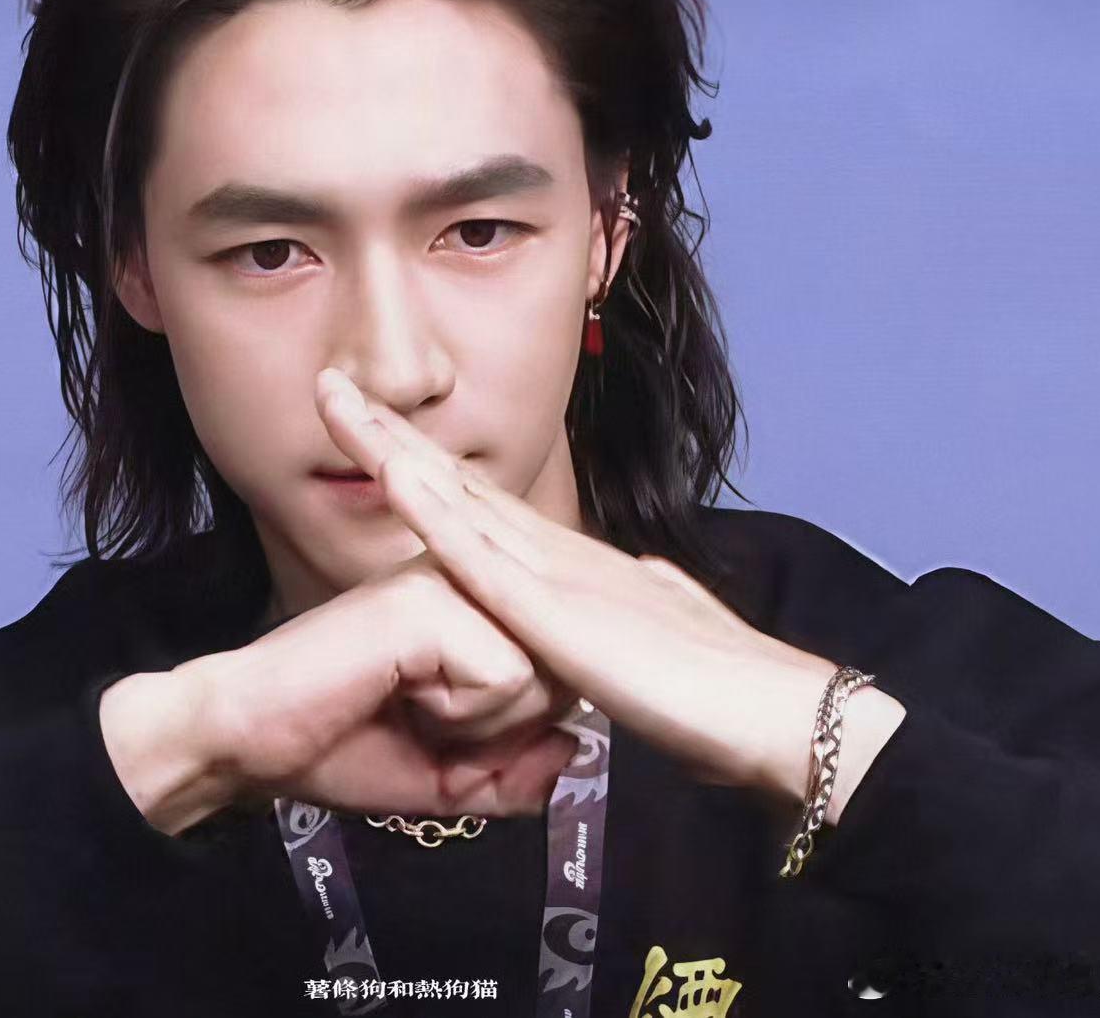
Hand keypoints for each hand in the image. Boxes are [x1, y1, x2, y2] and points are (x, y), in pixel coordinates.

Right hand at [189, 551, 583, 819]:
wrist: (246, 743)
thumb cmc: (334, 747)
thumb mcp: (449, 779)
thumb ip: (518, 773)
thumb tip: (574, 748)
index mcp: (469, 601)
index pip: (556, 668)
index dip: (513, 731)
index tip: (436, 726)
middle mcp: (464, 576)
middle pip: (560, 673)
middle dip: (503, 734)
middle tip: (423, 723)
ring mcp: (447, 579)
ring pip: (541, 676)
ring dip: (481, 726)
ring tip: (409, 705)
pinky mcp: (430, 600)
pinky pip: (506, 678)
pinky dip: (461, 715)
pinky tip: (401, 695)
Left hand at [314, 365, 902, 804]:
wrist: (770, 715)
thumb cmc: (715, 689)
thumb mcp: (651, 633)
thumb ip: (627, 605)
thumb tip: (629, 580)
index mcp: (564, 563)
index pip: (473, 502)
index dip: (418, 459)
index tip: (369, 425)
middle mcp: (551, 551)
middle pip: (451, 481)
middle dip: (387, 433)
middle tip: (329, 385)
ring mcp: (554, 572)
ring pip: (454, 498)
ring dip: (392, 447)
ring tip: (336, 400)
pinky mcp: (558, 610)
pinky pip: (482, 555)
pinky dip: (433, 511)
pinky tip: (393, 474)